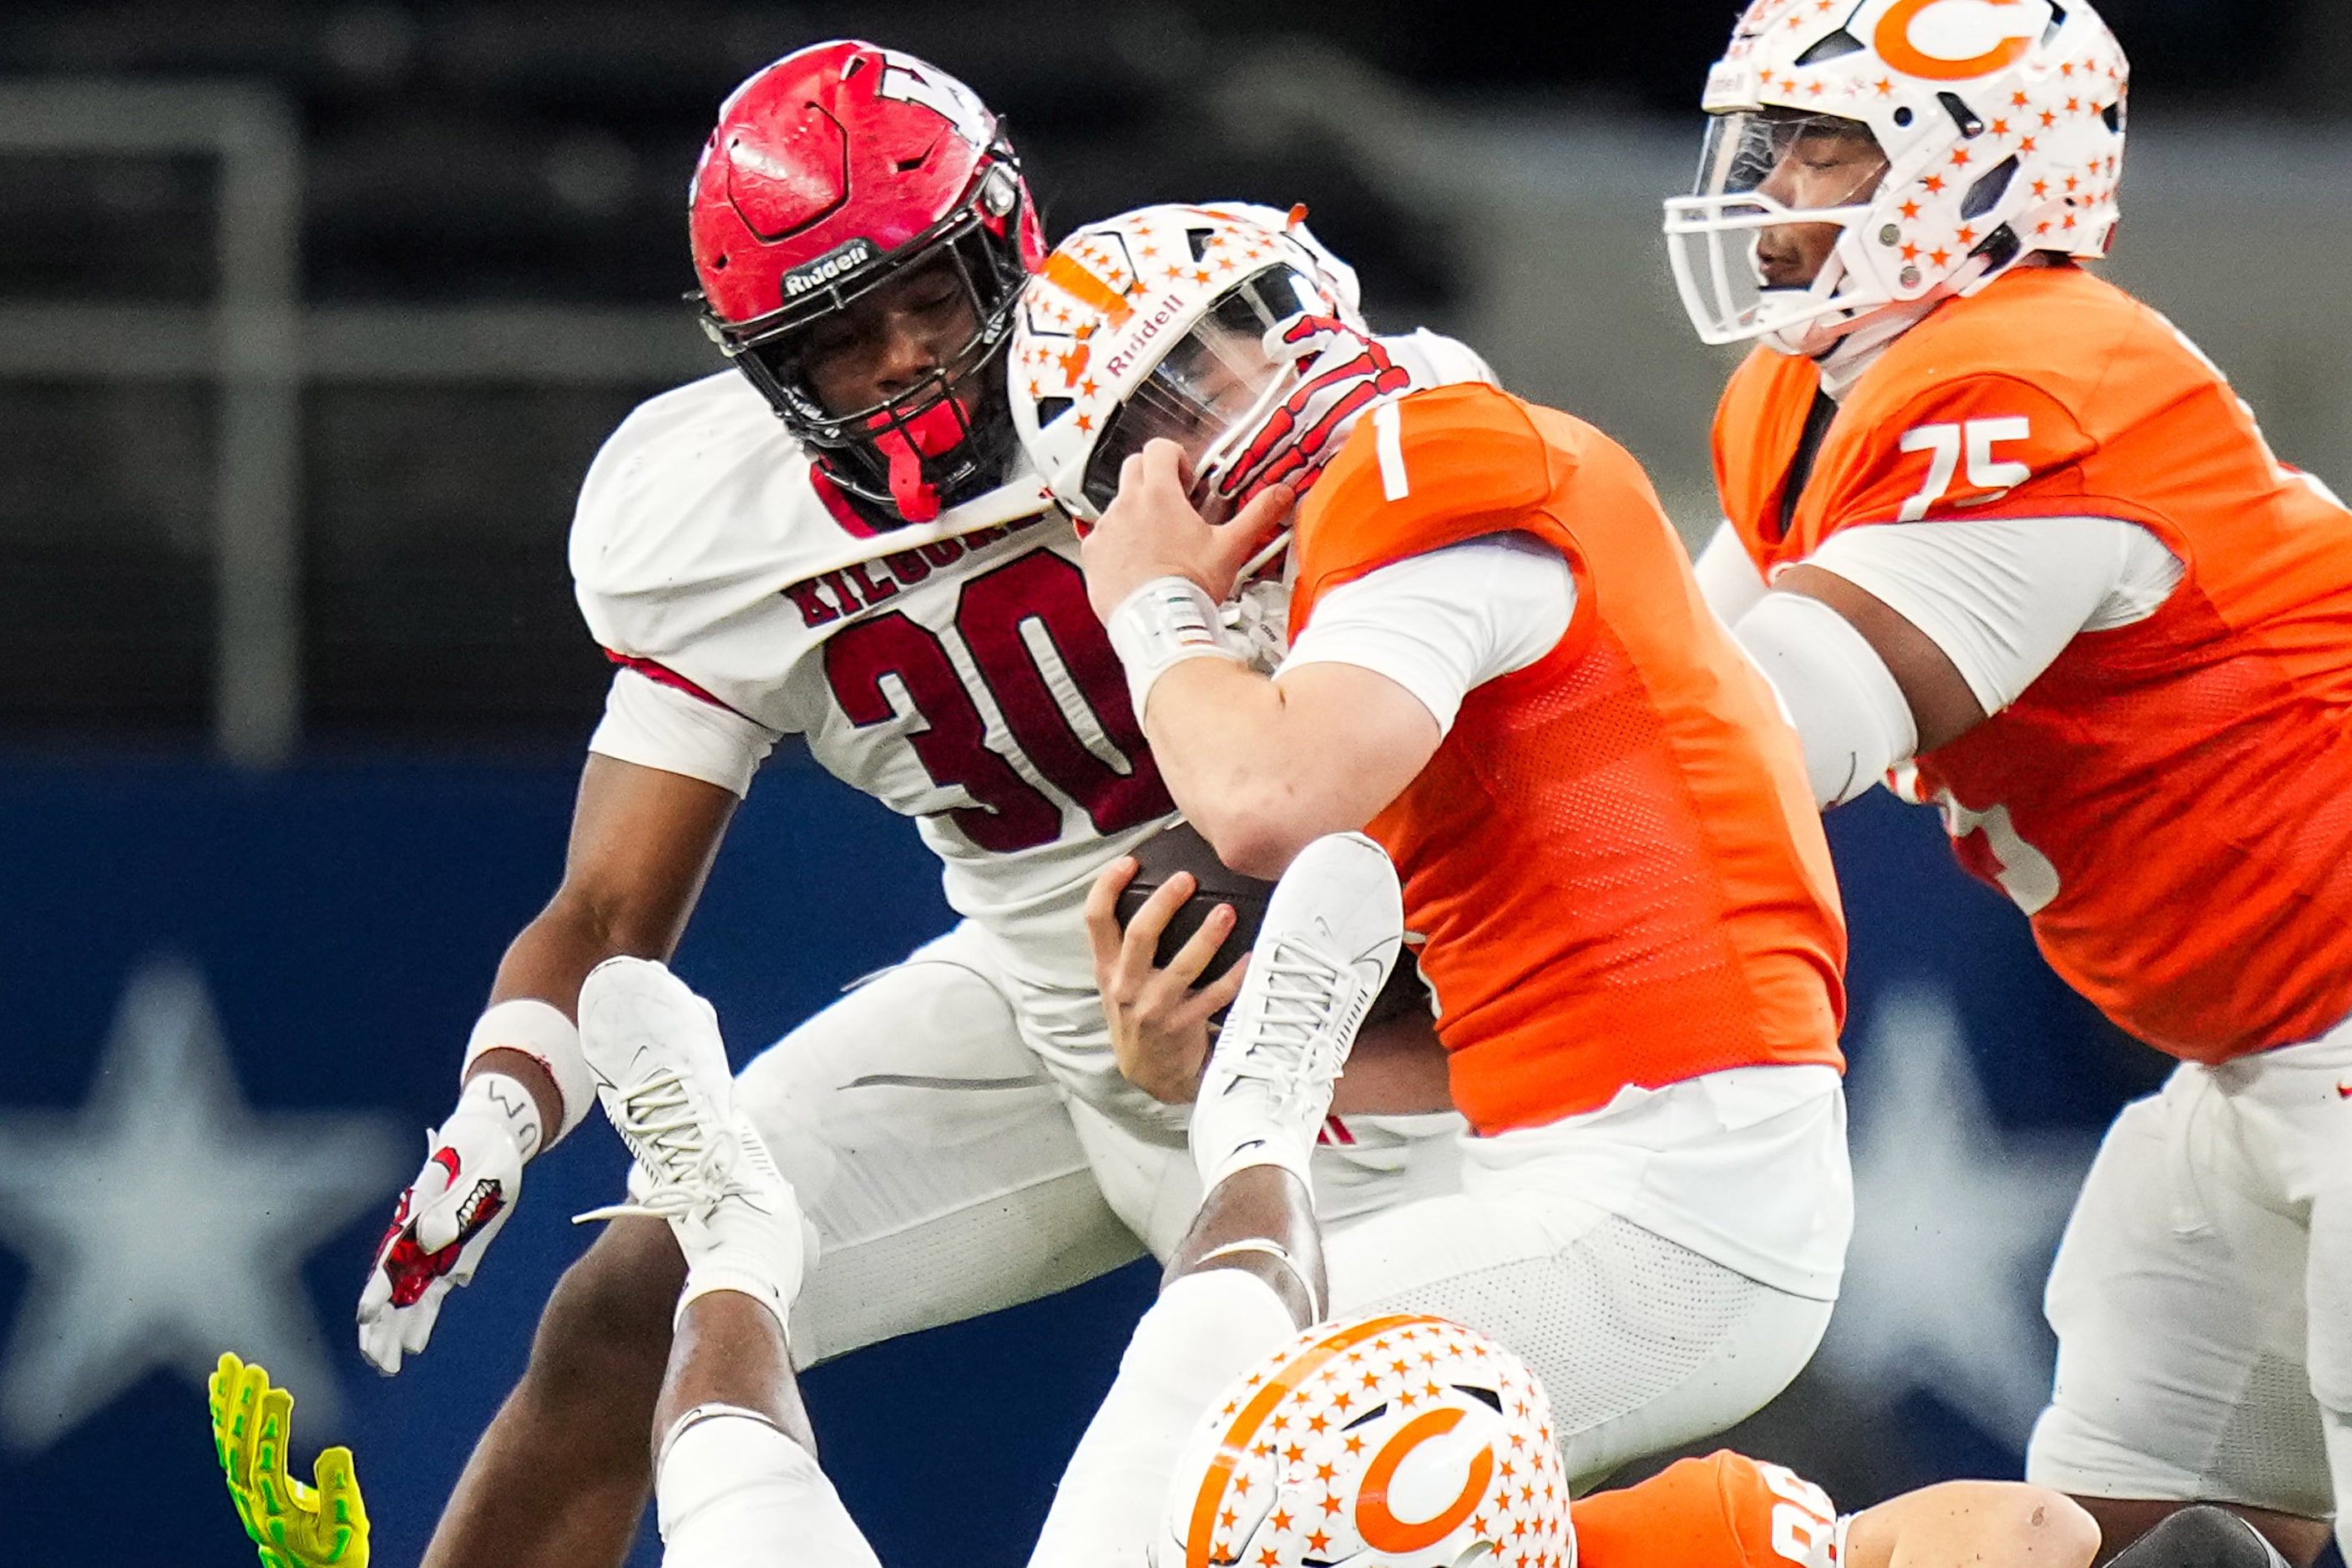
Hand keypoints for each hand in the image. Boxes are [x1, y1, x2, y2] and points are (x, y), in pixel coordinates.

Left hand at [209, 1352, 369, 1567]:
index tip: (278, 1393)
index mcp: (277, 1513)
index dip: (271, 1430)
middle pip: (240, 1451)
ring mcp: (245, 1493)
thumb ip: (340, 1492)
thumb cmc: (334, 1555)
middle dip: (244, 1407)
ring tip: (229, 1367)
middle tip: (250, 1369)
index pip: (267, 1467)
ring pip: (229, 1446)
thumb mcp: (347, 1529)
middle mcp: (253, 1502)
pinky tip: (222, 1391)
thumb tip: (336, 1450)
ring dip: (229, 1404)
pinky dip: (224, 1416)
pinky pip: (229, 1447)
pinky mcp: (246, 1485)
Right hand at [354, 1073, 533, 1374]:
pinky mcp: (454, 1257)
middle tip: (375, 1361)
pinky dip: (423, 1319)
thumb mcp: (480, 1173)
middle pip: (393, 1287)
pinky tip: (414, 1346)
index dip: (378, 1287)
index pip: (392, 1258)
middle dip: (381, 1325)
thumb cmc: (484, 1152)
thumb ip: (455, 1205)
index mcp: (418, 1214)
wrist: (493, 1142)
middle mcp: (420, 1237)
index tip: (367, 1315)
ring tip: (386, 1366)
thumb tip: (430, 1241)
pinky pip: (434, 1293)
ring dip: (396, 1330)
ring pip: (408, 1297)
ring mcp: (435, 1249)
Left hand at [1080, 439, 1293, 621]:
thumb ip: (1257, 515)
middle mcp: (1127, 505)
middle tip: (1172, 504)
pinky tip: (1137, 563)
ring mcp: (1106, 528)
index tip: (1186, 479)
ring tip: (1157, 542)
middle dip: (1153, 477)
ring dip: (1135, 513)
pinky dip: (1117, 543)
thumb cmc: (1189, 587)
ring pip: (1118, 503)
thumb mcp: (1231, 548)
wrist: (1158, 623)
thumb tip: (1280, 494)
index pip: (1159, 448)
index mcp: (1160, 495)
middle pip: (1134, 467)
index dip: (1176, 457)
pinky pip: (1102, 536)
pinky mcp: (1092, 553)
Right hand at [1086, 856, 1250, 1102]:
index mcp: (1107, 968)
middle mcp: (1125, 986)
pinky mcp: (1182, 1027)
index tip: (1130, 861)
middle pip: (1140, 936)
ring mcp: (1154, 1008)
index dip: (1107, 887)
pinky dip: (1235, 977)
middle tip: (1186, 879)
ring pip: (1182, 967)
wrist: (1149, 1071)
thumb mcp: (1118, 979)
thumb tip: (1158, 887)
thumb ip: (1126, 943)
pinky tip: (1252, 958)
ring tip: (1227, 912)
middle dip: (1164, 904)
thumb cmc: (1139, 1012)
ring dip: (1207, 937)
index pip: (1095, 920)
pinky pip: (1214, 998)